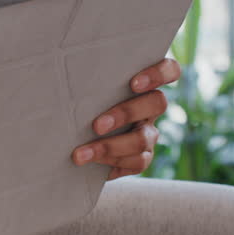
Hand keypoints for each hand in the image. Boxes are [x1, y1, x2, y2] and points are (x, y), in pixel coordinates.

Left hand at [71, 58, 180, 179]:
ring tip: (80, 153)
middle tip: (96, 125)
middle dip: (125, 113)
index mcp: (142, 83)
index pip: (169, 70)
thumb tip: (64, 72)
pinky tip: (90, 164)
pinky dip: (111, 163)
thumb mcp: (83, 88)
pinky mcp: (142, 157)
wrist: (71, 139)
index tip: (134, 83)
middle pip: (157, 103)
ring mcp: (149, 132)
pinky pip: (138, 162)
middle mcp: (149, 107)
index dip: (159, 74)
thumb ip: (86, 78)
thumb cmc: (77, 103)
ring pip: (143, 138)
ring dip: (110, 146)